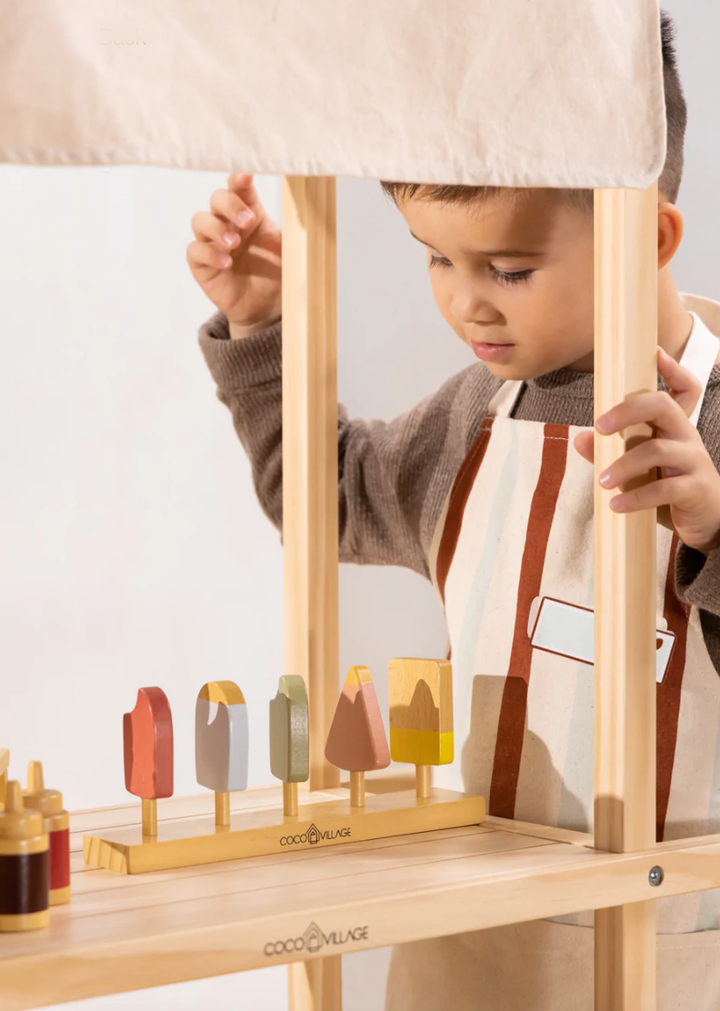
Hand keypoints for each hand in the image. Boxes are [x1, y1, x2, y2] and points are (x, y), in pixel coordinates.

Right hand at [186, 172, 281, 334]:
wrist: (268, 307)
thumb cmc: (277, 273)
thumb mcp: (290, 250)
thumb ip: (294, 229)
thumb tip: (309, 209)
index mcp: (251, 213)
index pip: (240, 188)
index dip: (239, 179)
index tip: (245, 177)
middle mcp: (228, 223)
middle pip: (217, 199)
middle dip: (230, 205)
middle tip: (247, 222)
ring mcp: (212, 243)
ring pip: (200, 221)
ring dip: (216, 228)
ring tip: (233, 244)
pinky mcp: (202, 265)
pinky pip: (194, 251)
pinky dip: (209, 254)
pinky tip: (226, 263)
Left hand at [573, 346, 719, 553]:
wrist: (707, 522)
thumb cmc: (669, 488)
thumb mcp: (638, 470)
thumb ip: (609, 453)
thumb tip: (580, 438)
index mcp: (674, 427)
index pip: (683, 389)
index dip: (673, 369)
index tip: (655, 352)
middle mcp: (686, 437)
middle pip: (663, 406)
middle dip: (628, 410)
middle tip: (600, 425)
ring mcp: (693, 461)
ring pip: (657, 451)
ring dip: (624, 465)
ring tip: (601, 481)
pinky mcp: (694, 489)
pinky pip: (664, 489)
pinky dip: (635, 498)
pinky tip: (615, 505)